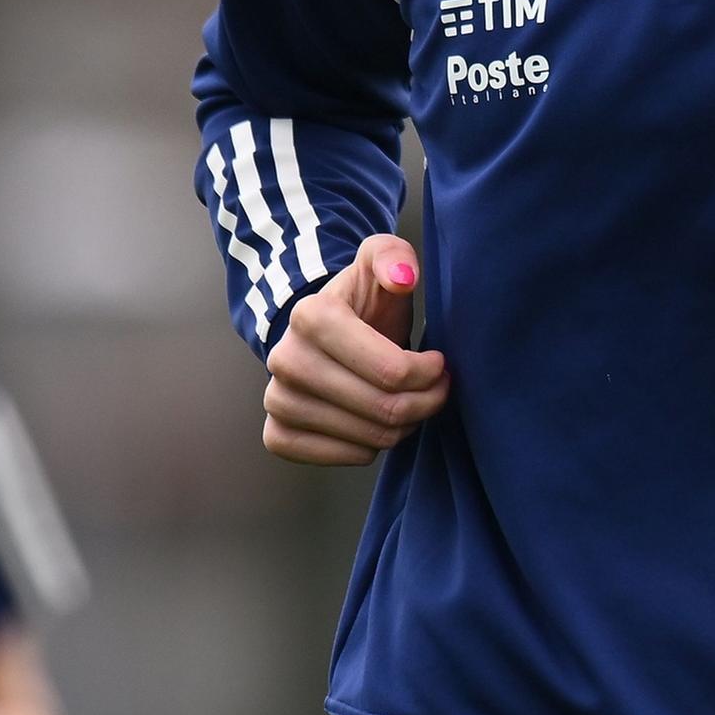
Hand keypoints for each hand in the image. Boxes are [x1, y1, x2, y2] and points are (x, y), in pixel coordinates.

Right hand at [264, 235, 450, 465]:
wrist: (327, 332)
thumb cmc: (365, 300)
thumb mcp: (382, 261)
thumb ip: (395, 256)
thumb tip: (402, 277)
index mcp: (312, 316)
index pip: (393, 371)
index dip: (430, 373)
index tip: (438, 362)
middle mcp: (286, 359)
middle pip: (384, 409)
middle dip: (425, 403)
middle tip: (436, 389)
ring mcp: (277, 399)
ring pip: (368, 438)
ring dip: (403, 427)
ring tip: (410, 403)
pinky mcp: (276, 433)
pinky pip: (337, 457)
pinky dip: (368, 448)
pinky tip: (376, 424)